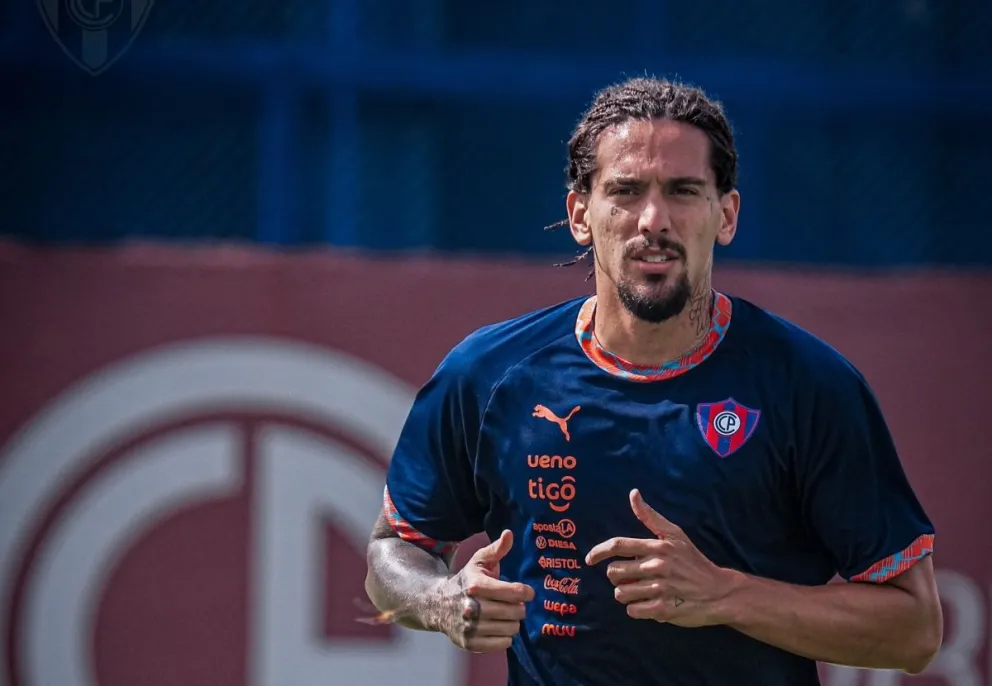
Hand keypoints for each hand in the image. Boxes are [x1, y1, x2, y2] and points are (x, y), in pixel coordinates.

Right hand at [437, 530, 534, 652]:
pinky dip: (505, 637)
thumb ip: (496, 549)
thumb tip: (509, 533)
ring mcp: (471, 627)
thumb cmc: (466, 581)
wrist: (438, 604)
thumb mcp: (478, 562)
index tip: (527, 592)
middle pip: (516, 612)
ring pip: (512, 628)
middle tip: (513, 604)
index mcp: (477, 585)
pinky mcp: (470, 643)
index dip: (527, 592)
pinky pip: (504, 643)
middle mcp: (473, 607)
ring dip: (513, 622)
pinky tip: (498, 627)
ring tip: (505, 615)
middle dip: (519, 607)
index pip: (516, 592)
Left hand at [585, 489, 739, 627]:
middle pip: (614, 572)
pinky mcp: (663, 610)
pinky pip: (632, 611)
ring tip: (642, 590)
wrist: (719, 591)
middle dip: (617, 576)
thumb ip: (650, 516)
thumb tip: (633, 493)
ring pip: (620, 593)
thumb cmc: (693, 561)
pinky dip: (636, 609)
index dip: (598, 552)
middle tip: (632, 577)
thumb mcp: (674, 534)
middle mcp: (657, 566)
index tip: (589, 559)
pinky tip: (649, 603)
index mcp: (657, 547)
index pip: (618, 546)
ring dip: (626, 593)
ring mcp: (660, 588)